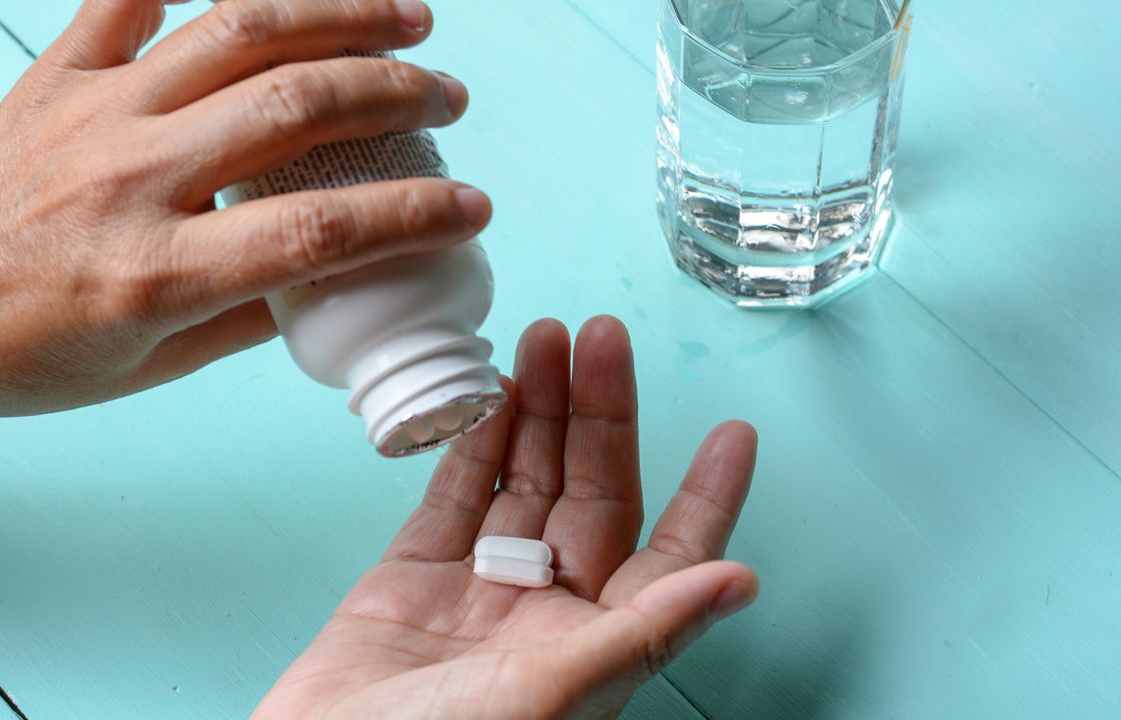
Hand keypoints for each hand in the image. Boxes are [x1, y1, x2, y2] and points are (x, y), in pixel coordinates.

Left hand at [0, 0, 487, 430]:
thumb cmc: (24, 352)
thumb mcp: (150, 365)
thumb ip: (249, 314)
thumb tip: (331, 276)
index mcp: (155, 274)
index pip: (316, 233)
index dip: (412, 215)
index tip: (472, 206)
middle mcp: (130, 181)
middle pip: (292, 107)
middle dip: (394, 91)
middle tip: (448, 96)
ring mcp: (92, 114)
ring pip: (235, 31)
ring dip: (337, 14)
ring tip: (404, 18)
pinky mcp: (57, 75)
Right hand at [259, 316, 758, 718]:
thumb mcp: (558, 691)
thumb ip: (644, 629)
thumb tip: (740, 581)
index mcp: (596, 646)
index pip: (670, 556)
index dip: (705, 496)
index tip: (732, 430)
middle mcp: (546, 614)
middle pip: (591, 496)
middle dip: (600, 415)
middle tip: (602, 337)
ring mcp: (478, 592)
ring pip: (522, 482)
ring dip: (539, 411)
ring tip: (546, 339)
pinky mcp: (412, 579)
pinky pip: (453, 497)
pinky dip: (473, 443)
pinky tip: (493, 393)